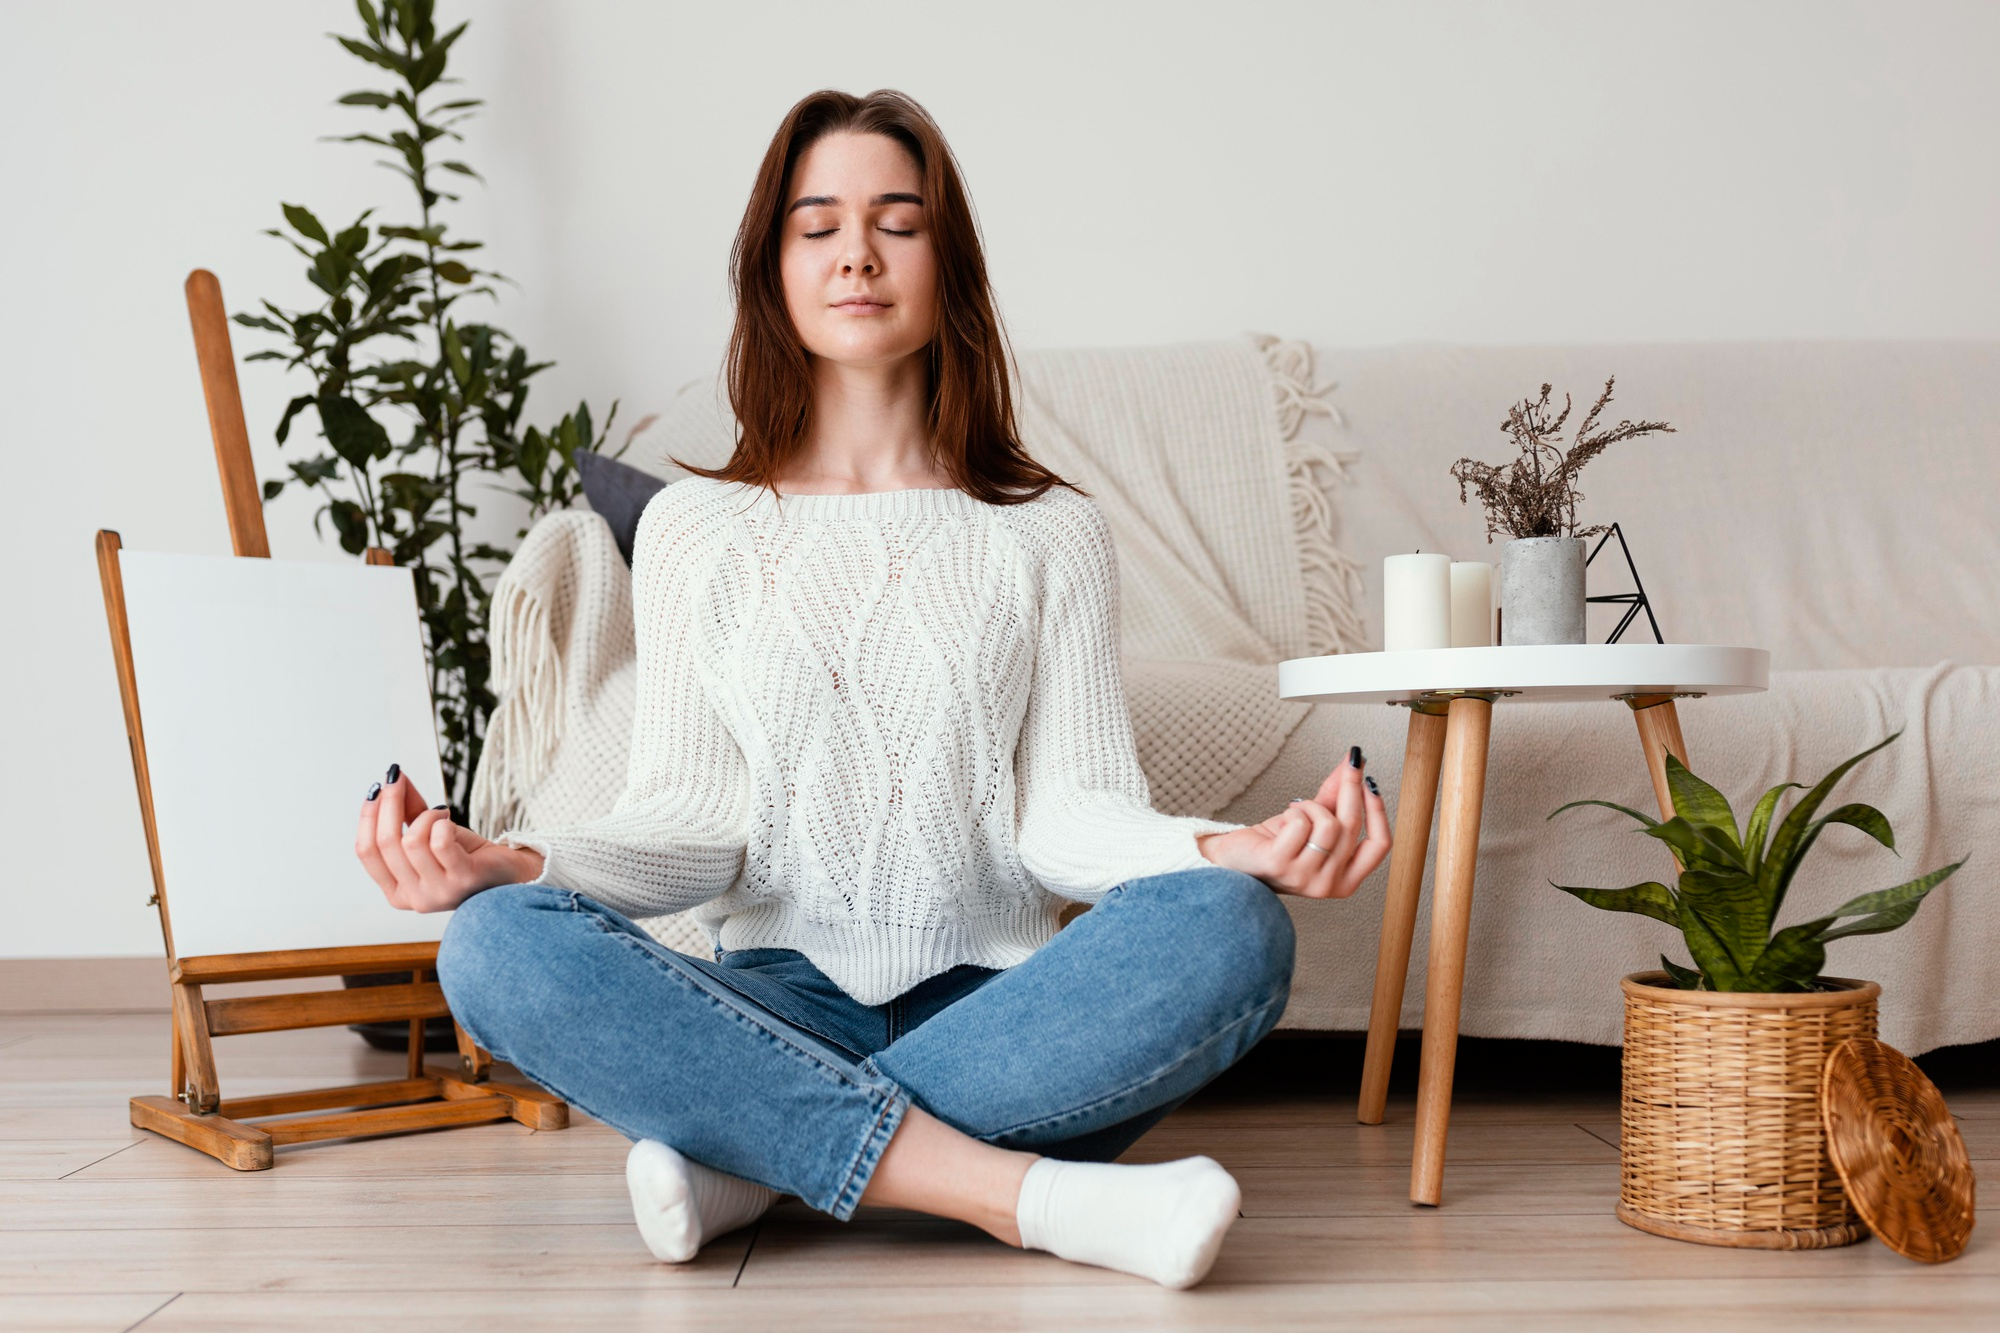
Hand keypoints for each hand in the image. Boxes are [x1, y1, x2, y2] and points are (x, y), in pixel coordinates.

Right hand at [354, 765, 543, 912]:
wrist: (509, 871)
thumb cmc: (467, 856)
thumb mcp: (428, 834)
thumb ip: (406, 812)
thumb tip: (390, 780)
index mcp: (397, 892)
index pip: (366, 852)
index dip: (367, 817)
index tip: (377, 789)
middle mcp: (414, 899)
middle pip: (386, 843)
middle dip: (390, 803)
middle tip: (398, 780)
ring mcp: (438, 893)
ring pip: (411, 841)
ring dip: (426, 816)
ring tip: (440, 813)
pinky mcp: (463, 880)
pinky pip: (440, 841)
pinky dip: (442, 823)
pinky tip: (450, 822)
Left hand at [1196, 746, 1389, 897]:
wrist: (1236, 859)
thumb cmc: (1278, 844)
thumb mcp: (1316, 820)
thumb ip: (1338, 795)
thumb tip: (1355, 762)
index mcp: (1346, 881)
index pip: (1380, 846)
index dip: (1378, 810)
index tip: (1370, 781)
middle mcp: (1329, 886)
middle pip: (1352, 826)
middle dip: (1351, 788)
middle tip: (1350, 764)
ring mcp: (1305, 879)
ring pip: (1328, 824)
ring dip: (1312, 806)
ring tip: (1298, 809)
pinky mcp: (1281, 865)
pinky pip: (1300, 824)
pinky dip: (1293, 812)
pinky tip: (1284, 818)